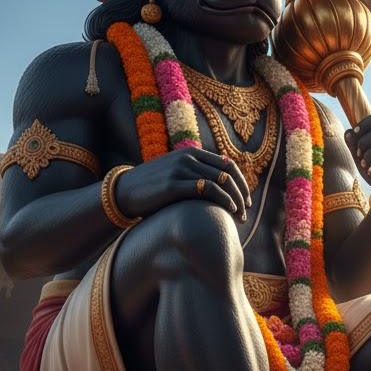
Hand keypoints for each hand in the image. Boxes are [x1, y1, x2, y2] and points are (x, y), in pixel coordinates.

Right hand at [114, 148, 250, 220]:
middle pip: (228, 173)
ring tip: (241, 217)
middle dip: (241, 193)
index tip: (246, 199)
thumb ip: (195, 174)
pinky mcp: (174, 185)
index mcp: (191, 153)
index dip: (241, 182)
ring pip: (222, 182)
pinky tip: (230, 211)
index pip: (228, 165)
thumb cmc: (153, 188)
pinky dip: (224, 200)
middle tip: (247, 211)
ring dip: (236, 200)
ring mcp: (181, 169)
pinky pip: (209, 190)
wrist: (123, 192)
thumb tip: (219, 185)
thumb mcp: (176, 174)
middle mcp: (188, 157)